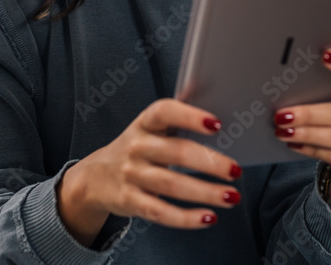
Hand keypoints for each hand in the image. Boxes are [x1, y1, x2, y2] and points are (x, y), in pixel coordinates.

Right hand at [57, 98, 242, 245]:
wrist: (95, 178)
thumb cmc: (136, 149)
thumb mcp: (149, 130)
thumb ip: (177, 123)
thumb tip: (217, 118)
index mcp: (144, 124)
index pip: (164, 112)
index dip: (190, 116)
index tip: (216, 123)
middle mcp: (136, 147)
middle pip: (176, 152)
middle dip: (209, 162)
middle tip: (235, 169)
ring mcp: (131, 175)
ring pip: (172, 185)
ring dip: (205, 192)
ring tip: (231, 196)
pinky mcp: (130, 201)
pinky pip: (160, 212)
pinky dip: (186, 218)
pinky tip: (208, 216)